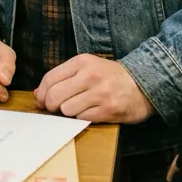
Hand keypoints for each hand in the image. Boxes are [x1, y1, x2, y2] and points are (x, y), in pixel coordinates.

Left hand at [35, 55, 153, 123]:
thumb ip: (62, 78)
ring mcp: (100, 93)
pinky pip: (82, 118)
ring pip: (67, 109)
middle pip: (55, 96)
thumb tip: (39, 93)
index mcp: (82, 62)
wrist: (142, 85)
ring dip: (69, 112)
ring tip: (79, 107)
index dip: (42, 93)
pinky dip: (82, 118)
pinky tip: (90, 112)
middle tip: (56, 108)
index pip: (50, 78)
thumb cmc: (109, 77)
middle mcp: (90, 75)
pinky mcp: (109, 110)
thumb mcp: (86, 68)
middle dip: (51, 105)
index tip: (42, 100)